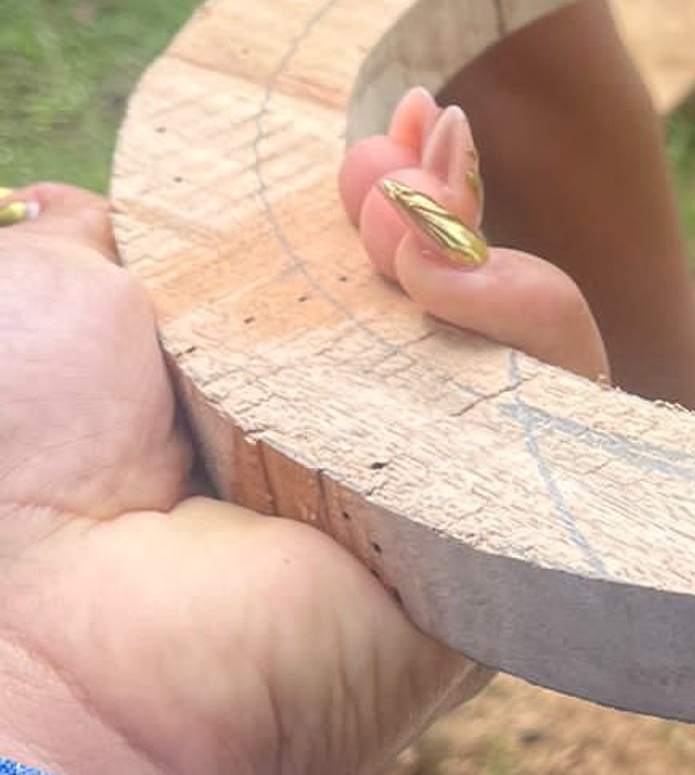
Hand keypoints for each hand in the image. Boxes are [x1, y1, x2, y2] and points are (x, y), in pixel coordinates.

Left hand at [0, 93, 604, 774]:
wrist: (25, 645)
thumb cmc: (12, 465)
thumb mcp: (53, 284)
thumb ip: (139, 234)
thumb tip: (151, 209)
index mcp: (232, 408)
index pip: (353, 286)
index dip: (381, 199)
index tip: (375, 129)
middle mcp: (337, 463)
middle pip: (448, 304)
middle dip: (440, 202)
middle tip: (409, 135)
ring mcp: (423, 510)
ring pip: (519, 349)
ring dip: (474, 243)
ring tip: (404, 192)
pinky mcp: (493, 556)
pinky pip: (560, 417)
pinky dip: (527, 318)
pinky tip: (441, 268)